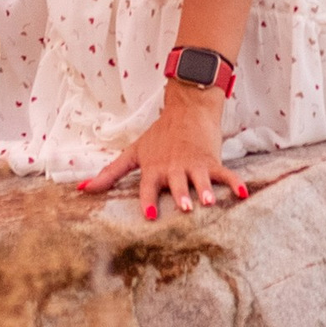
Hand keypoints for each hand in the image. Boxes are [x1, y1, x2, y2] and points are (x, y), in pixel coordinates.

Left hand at [78, 89, 247, 220]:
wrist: (186, 110)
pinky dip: (234, 183)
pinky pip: (224, 174)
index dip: (149, 201)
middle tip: (186, 207)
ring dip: (206, 190)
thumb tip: (82, 189)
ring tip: (210, 202)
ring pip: (200, 179)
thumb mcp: (133, 153)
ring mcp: (194, 164)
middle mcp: (174, 168)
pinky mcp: (211, 160)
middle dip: (182, 195)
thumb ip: (109, 174)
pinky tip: (243, 194)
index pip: (149, 187)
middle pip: (178, 184)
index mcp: (153, 169)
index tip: (151, 216)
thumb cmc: (157, 137)